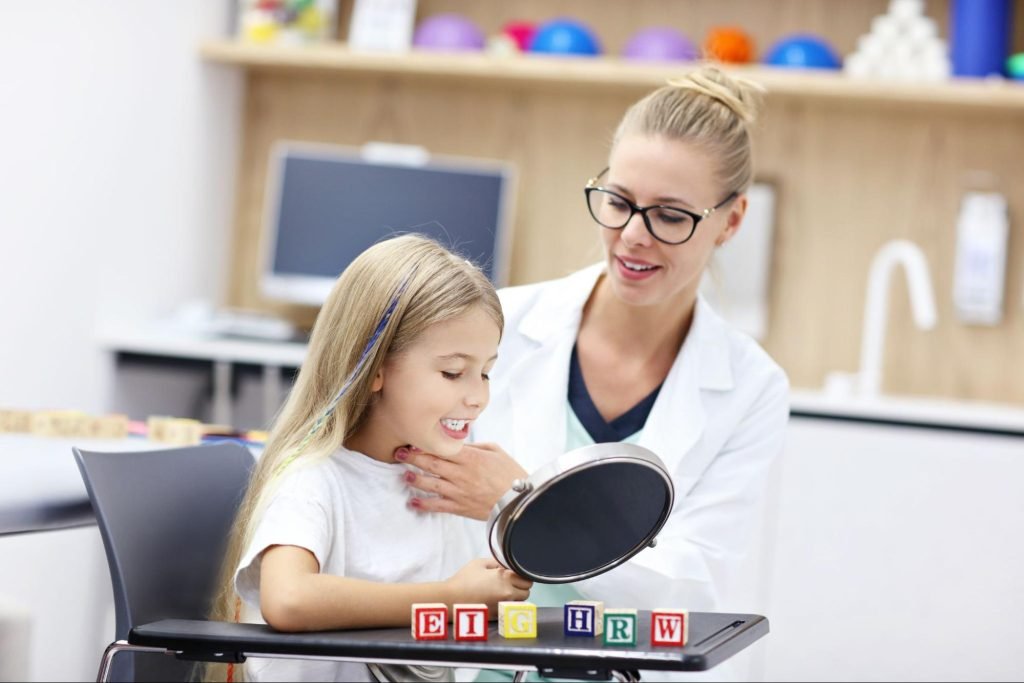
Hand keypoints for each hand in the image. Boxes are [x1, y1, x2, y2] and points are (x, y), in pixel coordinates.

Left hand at [397, 442, 527, 520]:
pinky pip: (438, 506)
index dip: (425, 445)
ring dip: (415, 479)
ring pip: (431, 484)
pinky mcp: (460, 507)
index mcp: (470, 458)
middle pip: (432, 464)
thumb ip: (475, 446)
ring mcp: (459, 492)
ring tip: (405, 476)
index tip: (413, 441)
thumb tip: (459, 443)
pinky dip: (424, 504)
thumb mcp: (495, 451)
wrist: (519, 501)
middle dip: (413, 458)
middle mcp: (461, 474)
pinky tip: (413, 502)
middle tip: (399, 454)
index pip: (442, 449)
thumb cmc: (510, 474)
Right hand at [445, 557, 531, 615]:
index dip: (521, 575)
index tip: (514, 573)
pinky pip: (510, 609)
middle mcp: (507, 593)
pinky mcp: (498, 615)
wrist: (451, 599)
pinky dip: (508, 604)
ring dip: (516, 596)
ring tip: (504, 591)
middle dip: (521, 586)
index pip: (526, 578)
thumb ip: (497, 562)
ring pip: (520, 602)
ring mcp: (503, 606)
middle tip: (510, 582)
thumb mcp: (479, 563)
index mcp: (505, 578)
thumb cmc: (464, 579)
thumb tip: (507, 565)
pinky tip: (497, 599)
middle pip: (527, 591)